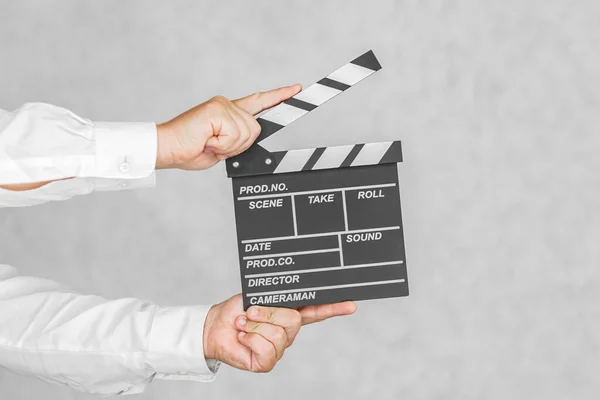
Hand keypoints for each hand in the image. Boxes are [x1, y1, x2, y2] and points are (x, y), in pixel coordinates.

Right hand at [156, 84, 301, 169]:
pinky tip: (207, 140)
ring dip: (228, 147)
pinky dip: (222, 145)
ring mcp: (222, 105)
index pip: (258, 101)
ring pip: (247, 133)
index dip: (278, 96)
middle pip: (256, 129)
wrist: (167, 148)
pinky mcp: (217, 110)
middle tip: (216, 147)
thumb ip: (238, 140)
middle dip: (239, 146)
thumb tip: (250, 141)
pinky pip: (234, 135)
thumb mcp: (222, 148)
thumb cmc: (189, 149)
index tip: (295, 89)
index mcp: (229, 112)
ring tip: (209, 143)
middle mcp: (227, 104)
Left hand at [203, 294, 356, 371]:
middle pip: (293, 320)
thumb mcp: (259, 297)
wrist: (215, 325)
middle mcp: (287, 331)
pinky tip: (244, 337)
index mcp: (290, 312)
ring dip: (254, 325)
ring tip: (244, 324)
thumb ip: (276, 298)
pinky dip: (250, 339)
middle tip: (251, 311)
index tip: (351, 304)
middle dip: (268, 313)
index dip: (334, 307)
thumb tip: (288, 302)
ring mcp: (279, 348)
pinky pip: (267, 349)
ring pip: (278, 334)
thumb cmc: (237, 309)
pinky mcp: (267, 362)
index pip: (317, 310)